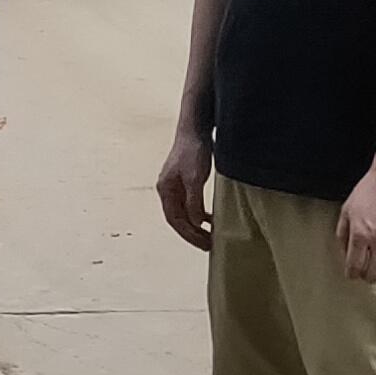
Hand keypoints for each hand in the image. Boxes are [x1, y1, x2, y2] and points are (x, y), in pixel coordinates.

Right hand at [154, 124, 215, 251]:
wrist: (194, 129)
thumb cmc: (193, 151)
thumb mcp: (195, 178)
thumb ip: (194, 201)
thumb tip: (196, 222)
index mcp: (165, 190)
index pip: (175, 220)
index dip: (189, 234)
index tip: (203, 244)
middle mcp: (167, 190)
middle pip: (177, 219)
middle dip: (192, 234)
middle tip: (208, 245)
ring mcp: (175, 186)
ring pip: (183, 213)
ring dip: (195, 226)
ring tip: (209, 236)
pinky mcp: (184, 182)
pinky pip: (189, 205)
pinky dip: (198, 214)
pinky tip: (209, 218)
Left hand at [336, 164, 375, 282]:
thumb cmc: (369, 191)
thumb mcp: (347, 210)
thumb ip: (343, 234)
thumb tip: (345, 254)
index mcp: (360, 234)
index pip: (354, 266)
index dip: (352, 274)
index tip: (353, 274)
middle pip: (375, 274)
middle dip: (368, 278)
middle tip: (367, 274)